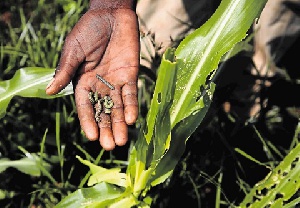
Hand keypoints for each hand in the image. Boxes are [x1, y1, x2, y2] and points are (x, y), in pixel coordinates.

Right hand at [46, 7, 139, 150]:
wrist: (110, 14)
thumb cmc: (88, 30)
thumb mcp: (73, 50)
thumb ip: (65, 71)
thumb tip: (49, 91)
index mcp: (83, 82)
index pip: (86, 106)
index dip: (89, 121)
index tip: (92, 137)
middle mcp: (100, 85)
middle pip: (104, 111)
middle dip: (107, 128)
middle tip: (111, 146)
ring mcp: (116, 82)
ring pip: (119, 107)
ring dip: (121, 123)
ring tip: (122, 140)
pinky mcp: (131, 75)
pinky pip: (132, 93)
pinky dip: (132, 105)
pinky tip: (133, 119)